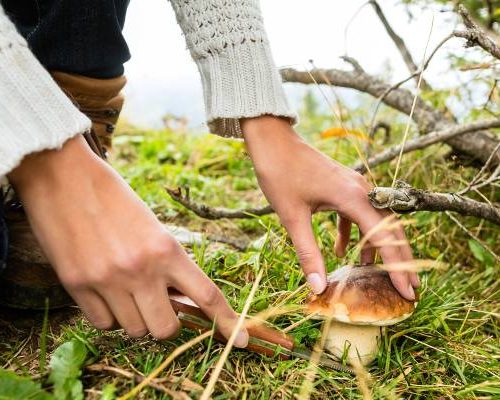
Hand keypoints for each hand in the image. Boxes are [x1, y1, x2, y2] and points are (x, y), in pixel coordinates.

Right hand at [9, 136, 247, 344]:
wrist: (64, 176)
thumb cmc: (113, 196)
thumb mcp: (152, 226)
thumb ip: (168, 263)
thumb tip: (178, 299)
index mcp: (167, 248)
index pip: (206, 295)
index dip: (228, 322)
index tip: (241, 340)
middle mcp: (141, 269)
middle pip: (167, 329)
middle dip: (167, 322)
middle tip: (159, 302)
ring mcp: (108, 280)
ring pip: (135, 330)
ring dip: (136, 317)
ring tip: (126, 288)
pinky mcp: (77, 285)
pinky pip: (104, 324)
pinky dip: (109, 315)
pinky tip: (105, 291)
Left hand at [242, 116, 418, 299]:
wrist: (272, 141)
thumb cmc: (280, 174)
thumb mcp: (292, 217)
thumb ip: (307, 253)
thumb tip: (317, 287)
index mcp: (353, 197)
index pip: (386, 237)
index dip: (398, 266)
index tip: (408, 292)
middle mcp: (362, 190)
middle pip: (391, 229)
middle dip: (400, 260)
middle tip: (409, 289)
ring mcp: (354, 186)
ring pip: (376, 221)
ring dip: (377, 246)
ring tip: (376, 273)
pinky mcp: (343, 186)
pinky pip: (358, 213)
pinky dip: (354, 233)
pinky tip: (340, 250)